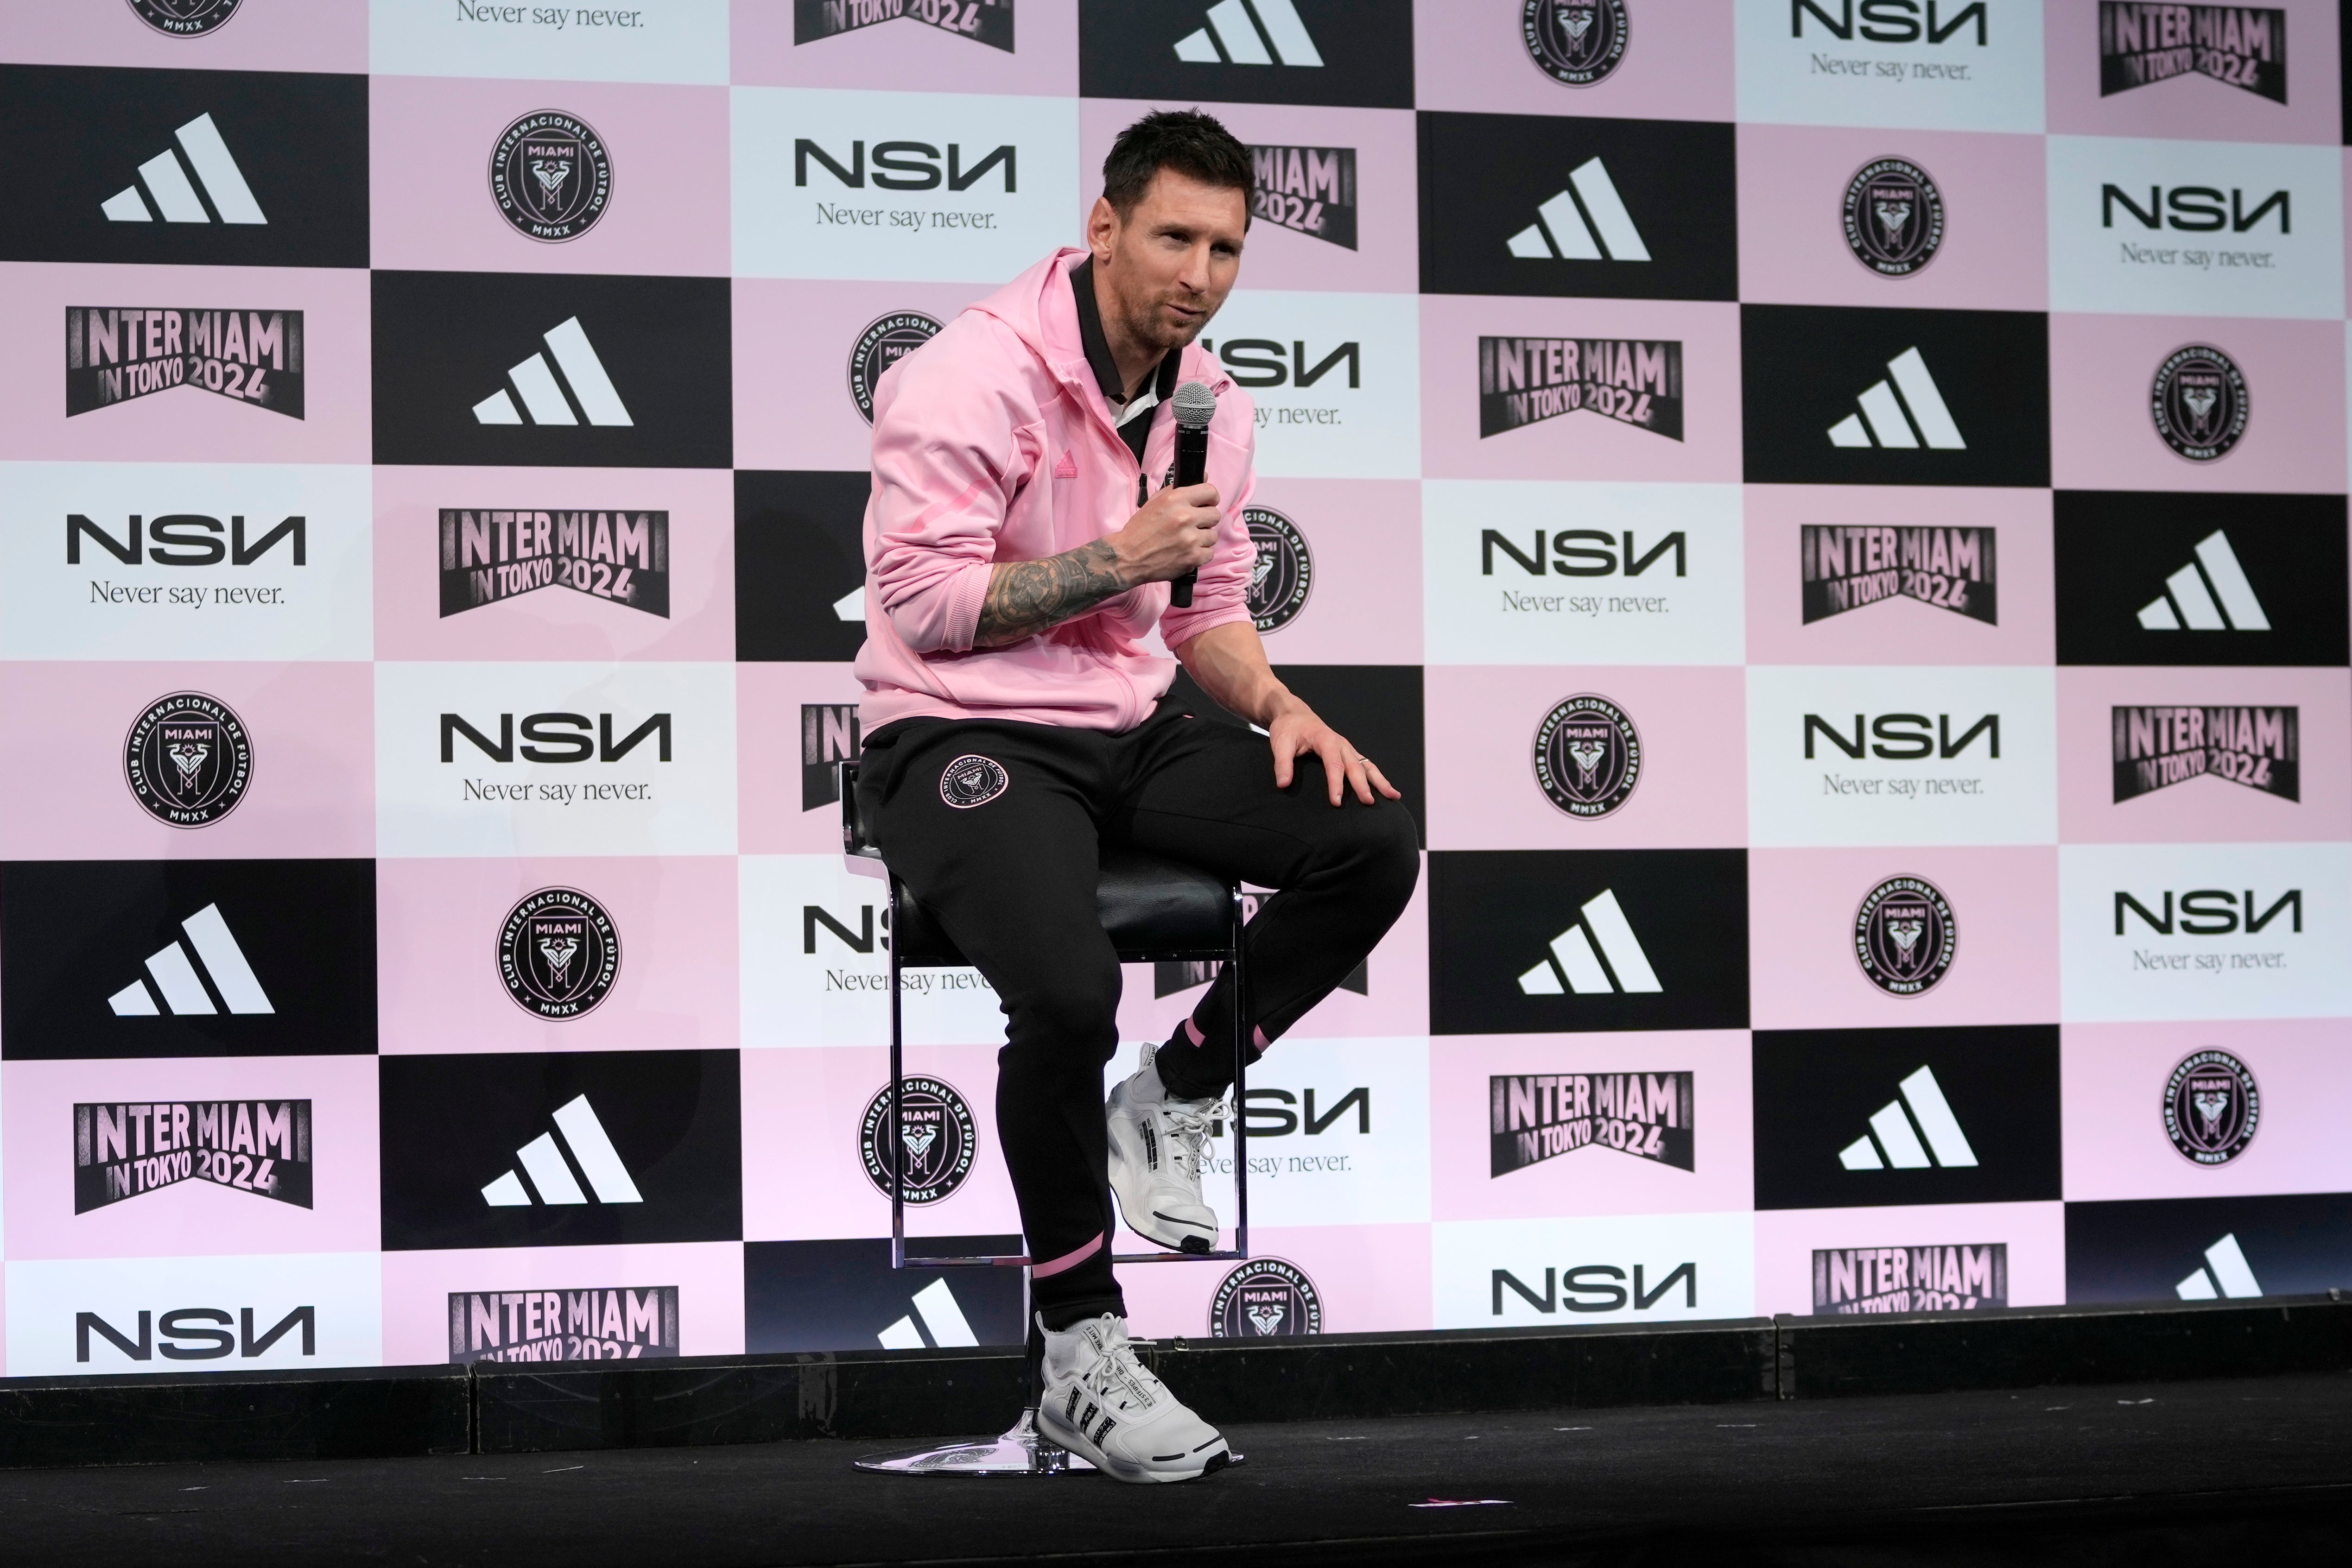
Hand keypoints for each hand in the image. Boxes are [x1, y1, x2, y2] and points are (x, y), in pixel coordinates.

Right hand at [1108, 482, 1219, 585]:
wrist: (1128, 557)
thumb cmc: (1140, 530)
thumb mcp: (1155, 502)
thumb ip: (1178, 489)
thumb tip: (1204, 477)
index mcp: (1176, 499)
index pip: (1211, 492)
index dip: (1211, 498)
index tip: (1207, 503)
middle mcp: (1185, 517)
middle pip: (1215, 514)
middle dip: (1205, 520)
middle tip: (1193, 525)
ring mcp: (1190, 539)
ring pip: (1213, 535)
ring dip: (1202, 539)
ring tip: (1187, 541)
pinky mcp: (1192, 557)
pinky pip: (1209, 553)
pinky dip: (1200, 554)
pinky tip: (1186, 553)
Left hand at [1267, 697, 1401, 806]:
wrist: (1294, 714)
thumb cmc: (1288, 729)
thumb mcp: (1280, 743)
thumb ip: (1282, 763)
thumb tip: (1283, 784)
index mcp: (1325, 740)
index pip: (1333, 764)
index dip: (1335, 784)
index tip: (1336, 802)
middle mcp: (1341, 744)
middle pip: (1355, 766)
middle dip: (1363, 785)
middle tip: (1369, 803)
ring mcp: (1347, 748)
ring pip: (1367, 765)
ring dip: (1380, 781)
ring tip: (1394, 796)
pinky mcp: (1348, 753)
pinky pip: (1366, 766)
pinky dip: (1377, 777)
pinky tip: (1386, 790)